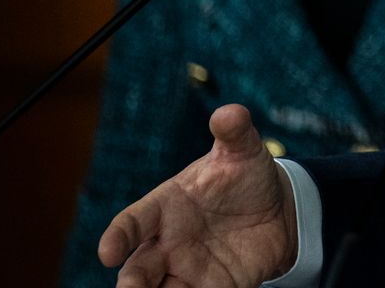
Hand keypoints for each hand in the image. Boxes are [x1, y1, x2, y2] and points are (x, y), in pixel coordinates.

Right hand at [99, 104, 298, 287]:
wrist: (276, 208)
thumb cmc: (244, 176)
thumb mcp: (243, 151)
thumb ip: (234, 132)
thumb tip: (231, 113)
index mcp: (165, 206)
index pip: (133, 221)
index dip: (118, 235)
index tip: (108, 250)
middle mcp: (167, 243)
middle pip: (138, 267)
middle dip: (131, 282)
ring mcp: (186, 269)